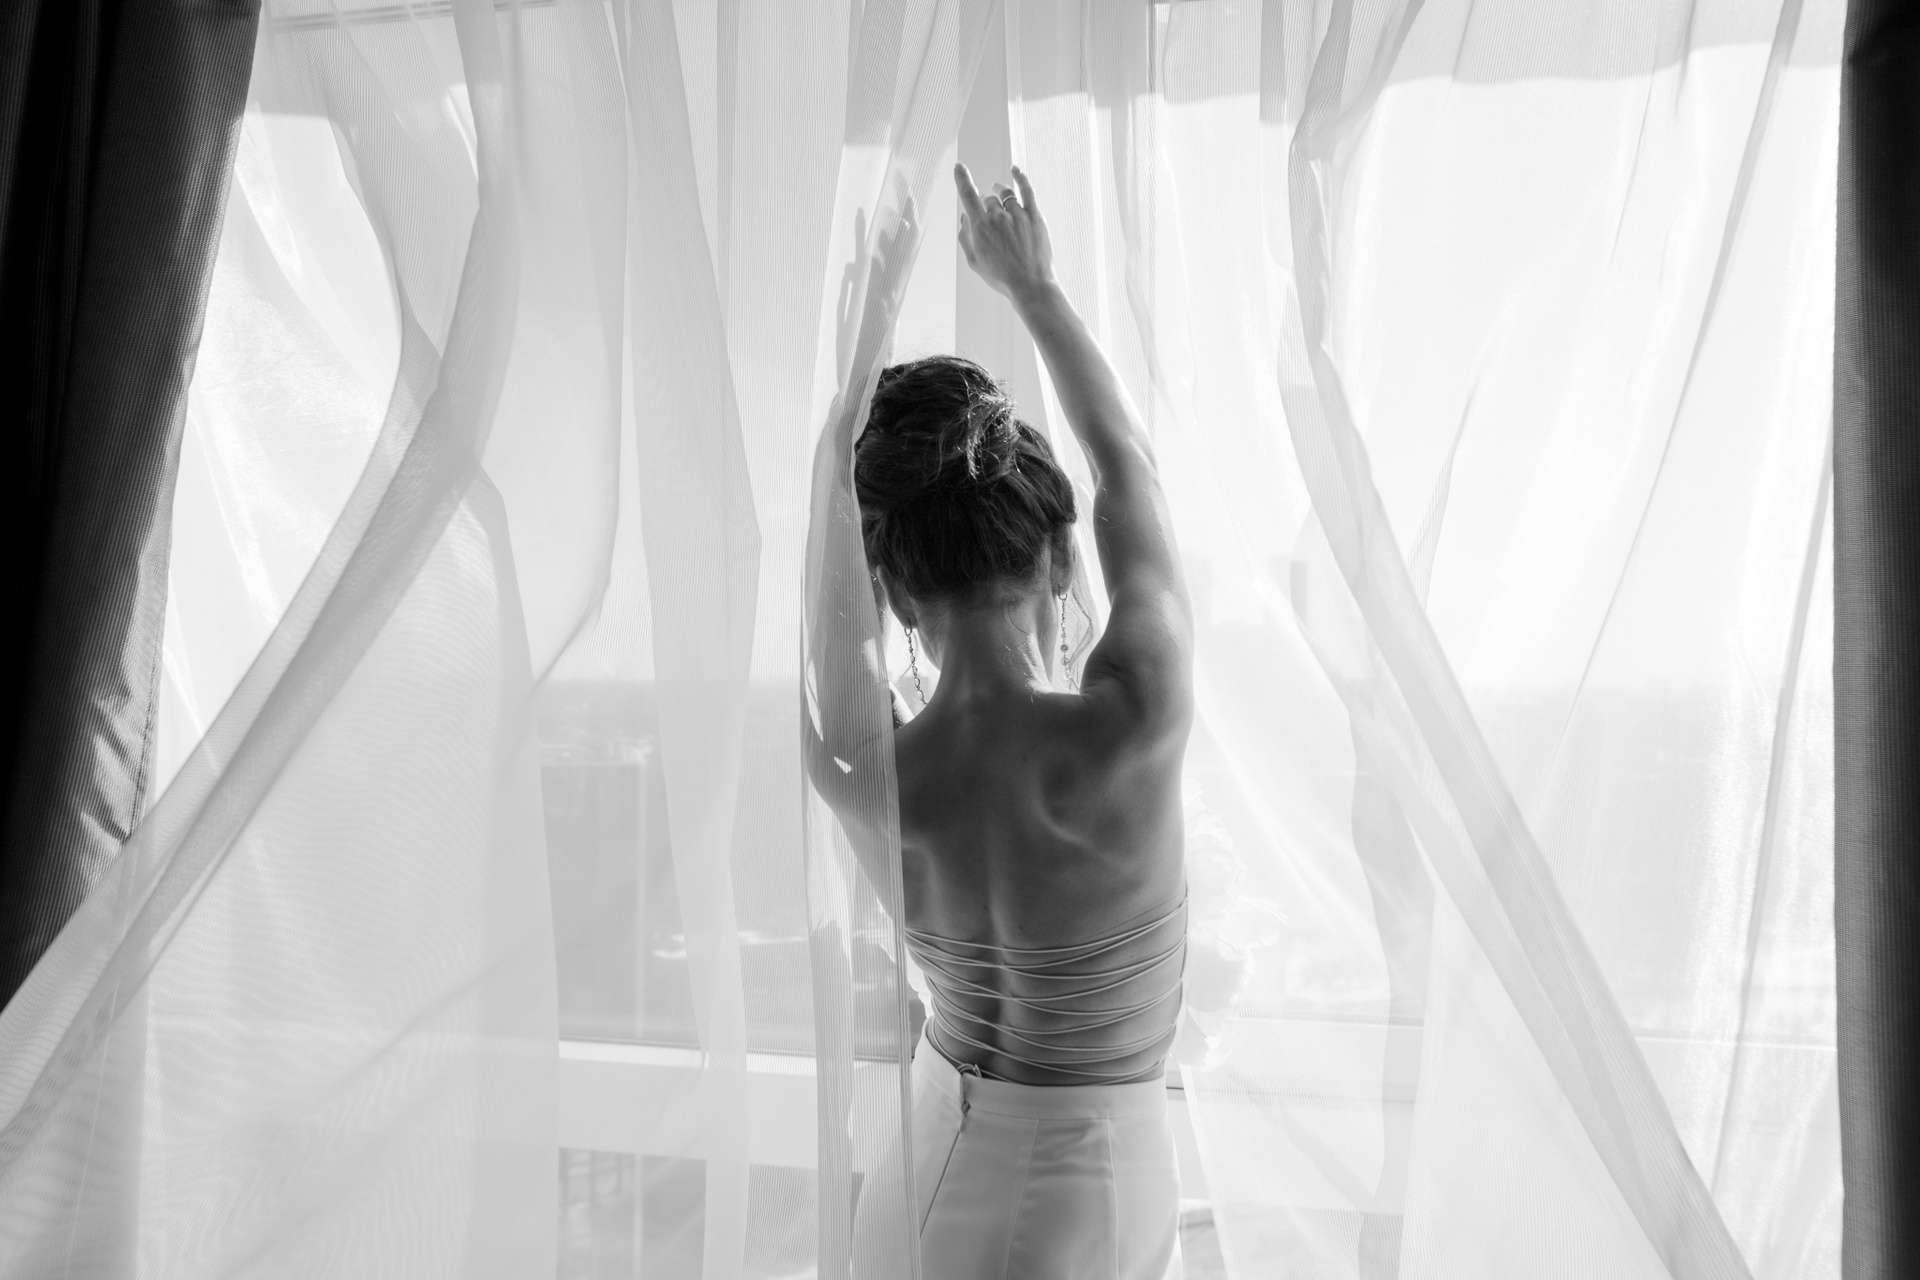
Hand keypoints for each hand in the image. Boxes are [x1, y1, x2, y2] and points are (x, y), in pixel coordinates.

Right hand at [955, 162, 1053, 301]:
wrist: (1031, 284)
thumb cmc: (1001, 277)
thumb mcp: (974, 262)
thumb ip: (965, 237)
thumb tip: (964, 218)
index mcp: (981, 228)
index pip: (968, 195)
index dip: (962, 179)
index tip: (959, 167)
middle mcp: (998, 217)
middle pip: (987, 200)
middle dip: (985, 204)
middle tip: (988, 216)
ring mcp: (1018, 215)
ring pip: (1005, 194)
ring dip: (999, 191)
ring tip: (997, 190)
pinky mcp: (1034, 216)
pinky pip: (1027, 190)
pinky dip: (1020, 177)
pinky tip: (1015, 170)